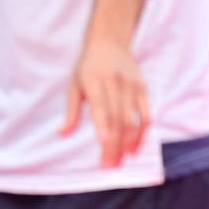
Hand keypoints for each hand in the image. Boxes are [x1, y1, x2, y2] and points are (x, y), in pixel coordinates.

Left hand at [60, 37, 148, 167]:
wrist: (110, 41)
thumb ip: (71, 111)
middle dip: (114, 145)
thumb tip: (62, 134)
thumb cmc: (88, 67)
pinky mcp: (143, 89)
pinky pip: (146, 115)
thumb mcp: (74, 84)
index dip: (103, 124)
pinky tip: (134, 150)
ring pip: (132, 120)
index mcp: (94, 79)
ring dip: (127, 145)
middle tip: (109, 167)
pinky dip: (142, 134)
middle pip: (117, 119)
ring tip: (120, 163)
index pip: (100, 105)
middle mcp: (114, 82)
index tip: (103, 143)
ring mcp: (131, 85)